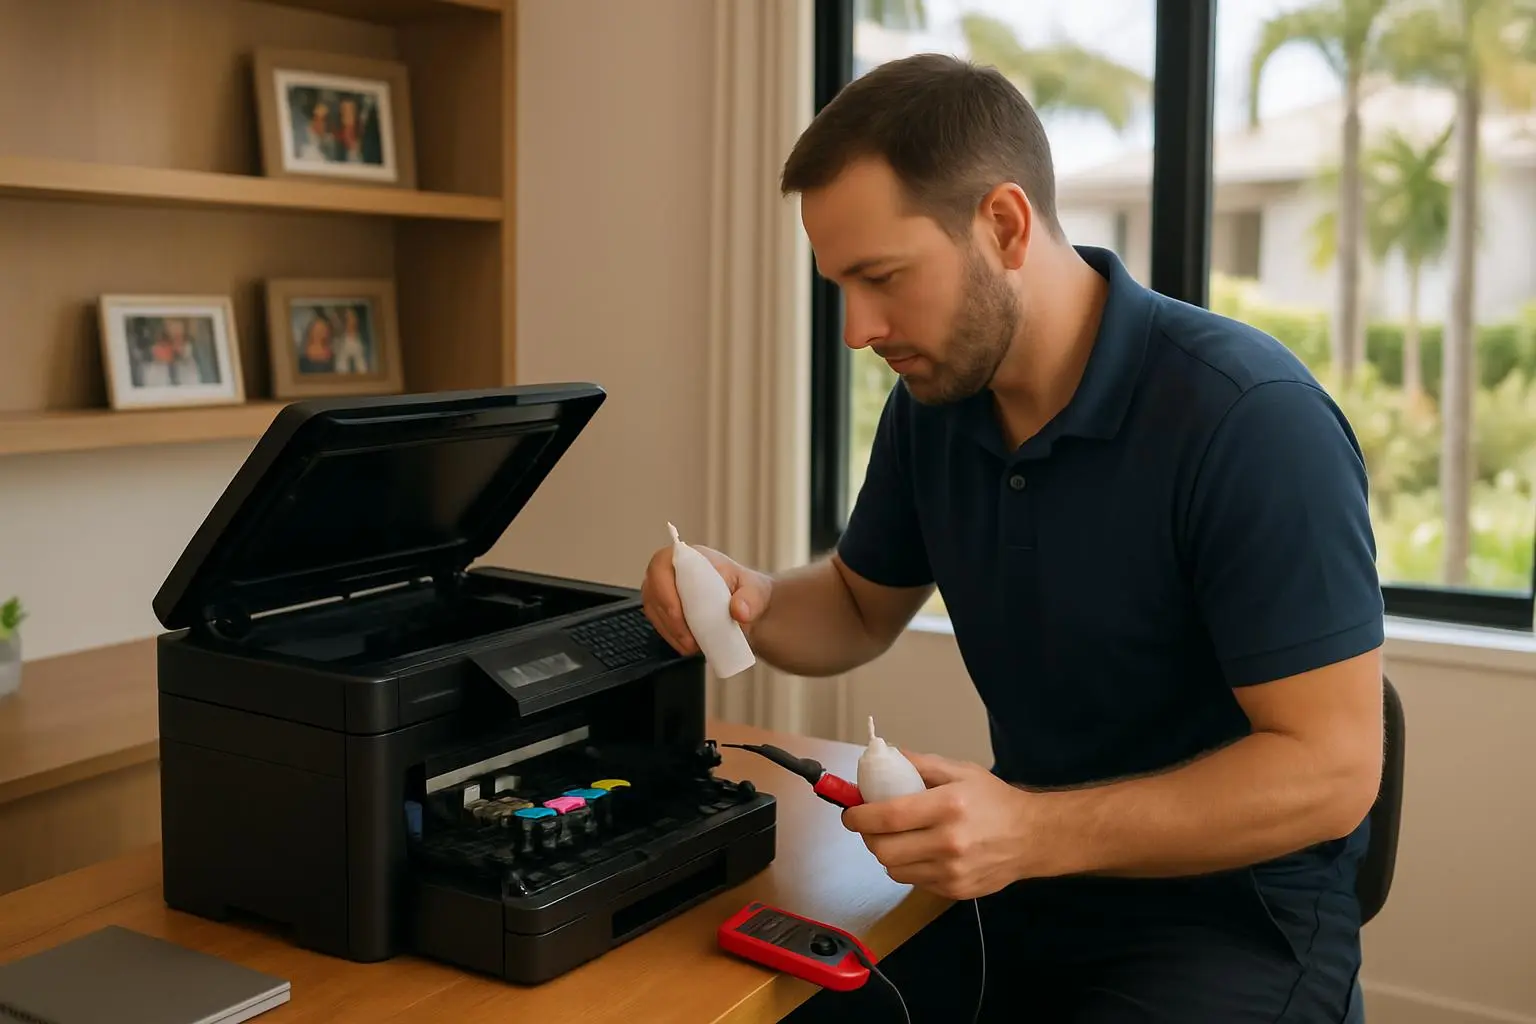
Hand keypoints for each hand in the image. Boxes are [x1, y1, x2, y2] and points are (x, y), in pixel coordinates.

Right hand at [640, 543, 772, 655]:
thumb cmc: (746, 591)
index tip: (677, 612)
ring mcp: (663, 591)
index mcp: (690, 557)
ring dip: (671, 631)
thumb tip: (739, 611)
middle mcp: (671, 571)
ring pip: (654, 610)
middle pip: (653, 590)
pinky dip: (672, 637)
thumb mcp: (756, 591)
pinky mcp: (663, 610)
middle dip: (669, 619)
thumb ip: (750, 599)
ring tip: (692, 646)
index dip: (664, 588)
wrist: (746, 607)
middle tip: (689, 640)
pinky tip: (688, 646)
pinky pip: (659, 623)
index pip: (662, 564)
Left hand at [841, 752, 1045, 899]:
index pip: (889, 816)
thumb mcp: (960, 771)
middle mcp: (949, 842)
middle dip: (868, 836)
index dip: (860, 816)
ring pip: (894, 869)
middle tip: (870, 825)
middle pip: (884, 849)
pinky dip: (908, 867)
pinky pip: (914, 881)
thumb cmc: (994, 801)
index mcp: (948, 806)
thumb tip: (884, 756)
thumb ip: (920, 764)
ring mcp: (952, 871)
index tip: (851, 812)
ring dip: (886, 853)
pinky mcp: (955, 890)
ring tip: (896, 837)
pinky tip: (919, 851)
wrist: (1032, 837)